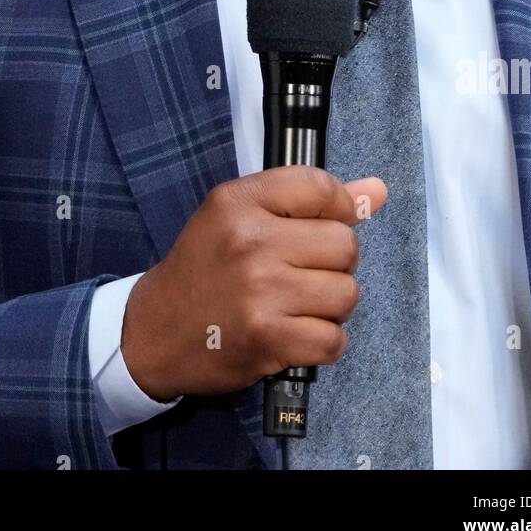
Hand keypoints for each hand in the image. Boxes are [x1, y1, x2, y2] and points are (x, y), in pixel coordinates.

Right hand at [121, 166, 386, 400]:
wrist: (153, 331)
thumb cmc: (204, 268)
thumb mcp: (240, 217)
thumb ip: (309, 200)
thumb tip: (377, 191)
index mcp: (239, 201)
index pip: (321, 187)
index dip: (339, 209)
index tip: (324, 225)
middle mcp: (250, 240)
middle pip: (344, 244)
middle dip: (334, 264)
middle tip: (302, 274)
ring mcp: (259, 291)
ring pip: (346, 293)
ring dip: (331, 306)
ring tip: (297, 305)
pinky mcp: (267, 338)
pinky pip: (333, 339)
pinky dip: (323, 342)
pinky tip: (295, 334)